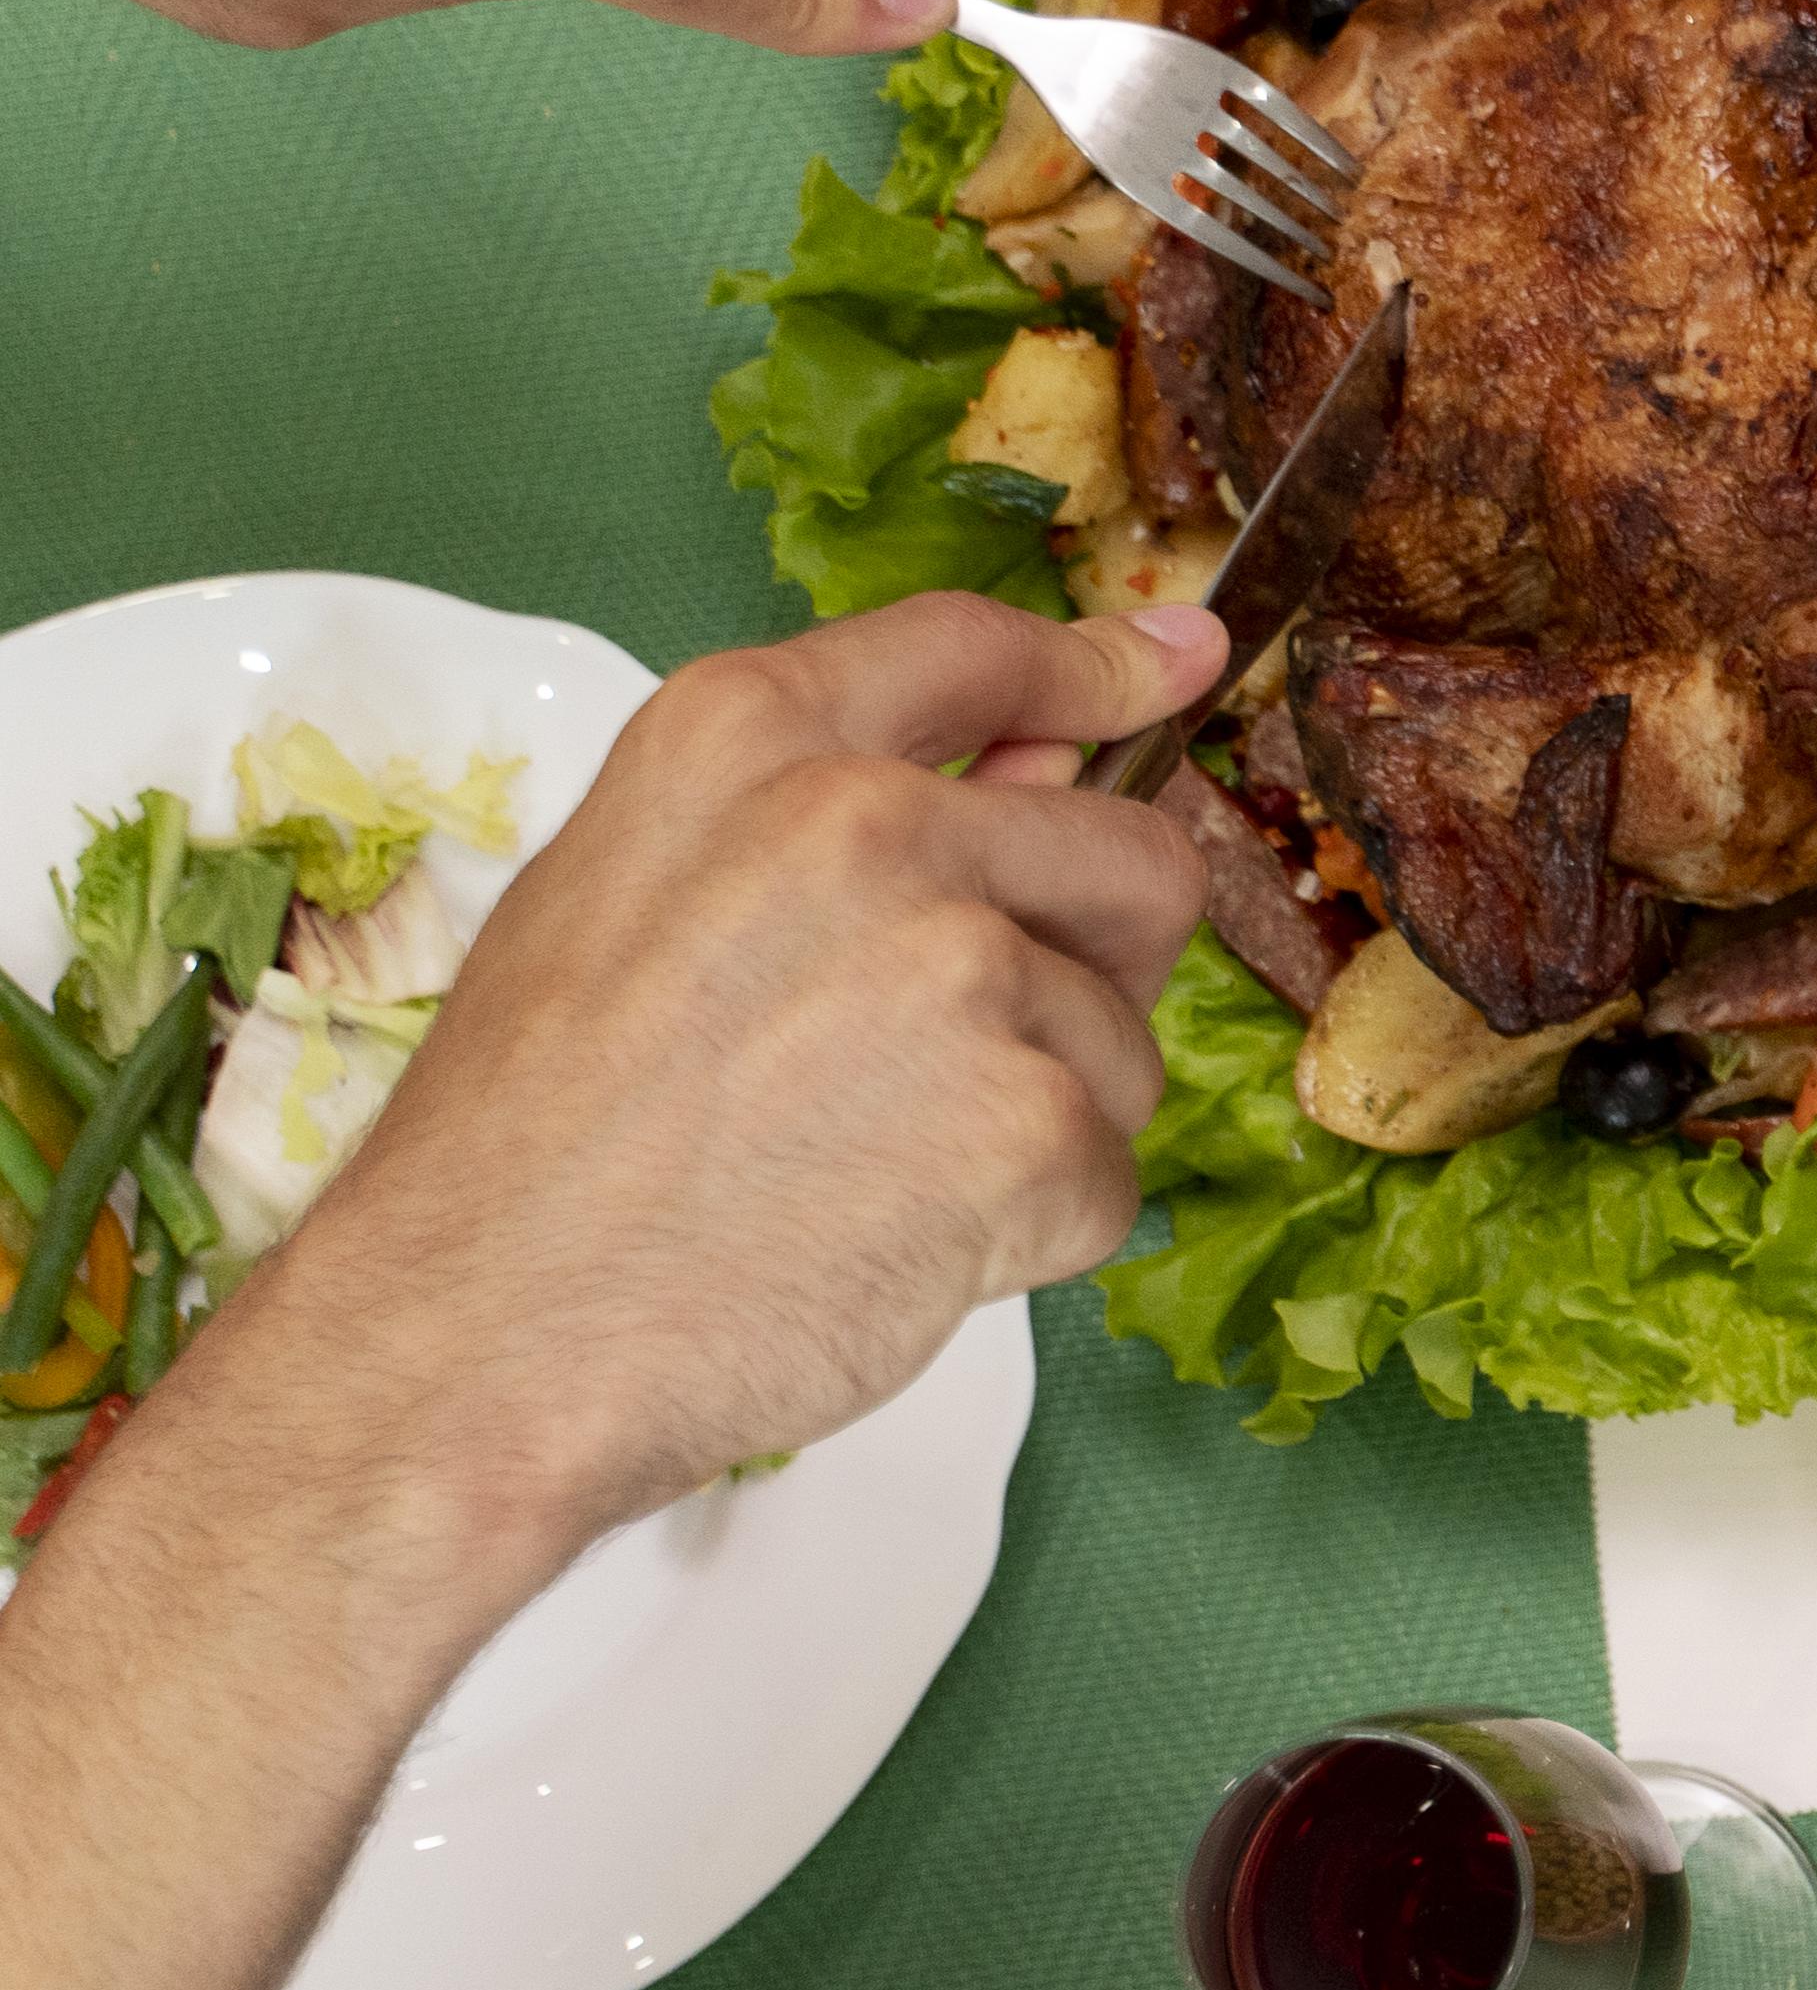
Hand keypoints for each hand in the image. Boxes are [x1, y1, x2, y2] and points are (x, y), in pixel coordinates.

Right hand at [249, 596, 1228, 1574]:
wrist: (470, 1340)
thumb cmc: (524, 1143)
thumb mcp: (619, 899)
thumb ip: (814, 815)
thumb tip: (1045, 767)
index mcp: (748, 742)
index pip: (979, 650)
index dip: (1096, 665)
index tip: (1172, 664)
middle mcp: (870, 824)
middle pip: (1130, 859)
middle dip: (1092, 960)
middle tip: (965, 1057)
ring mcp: (962, 971)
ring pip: (1122, 1040)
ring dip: (1039, 1117)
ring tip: (861, 1170)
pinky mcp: (1029, 1125)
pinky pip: (1109, 1175)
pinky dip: (1029, 1231)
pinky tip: (883, 1245)